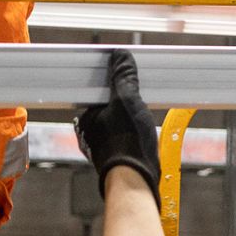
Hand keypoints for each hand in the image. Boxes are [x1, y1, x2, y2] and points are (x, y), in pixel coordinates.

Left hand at [73, 49, 161, 204]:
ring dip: (132, 115)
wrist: (135, 179)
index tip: (128, 75)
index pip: (99, 90)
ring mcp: (104, 145)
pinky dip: (136, 129)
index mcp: (87, 116)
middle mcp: (91, 131)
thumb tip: (120, 56)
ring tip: (146, 112)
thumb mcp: (128, 101)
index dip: (115, 81)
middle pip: (110, 105)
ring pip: (119, 121)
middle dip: (125, 98)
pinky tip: (148, 129)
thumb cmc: (127, 143)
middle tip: (142, 92)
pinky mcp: (119, 156)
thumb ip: (123, 78)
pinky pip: (126, 134)